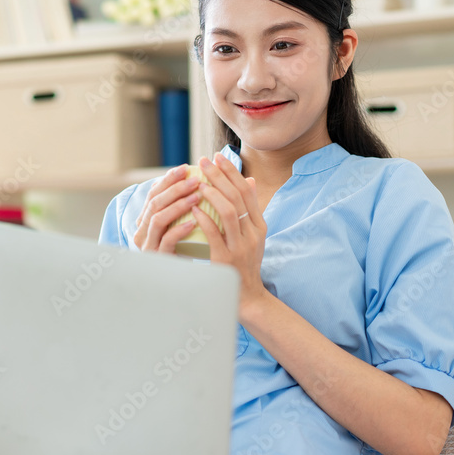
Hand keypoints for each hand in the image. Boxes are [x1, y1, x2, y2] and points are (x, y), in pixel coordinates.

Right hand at [132, 164, 202, 253]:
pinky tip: (193, 223)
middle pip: (155, 203)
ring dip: (178, 205)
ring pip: (157, 219)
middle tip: (196, 179)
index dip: (168, 180)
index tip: (186, 168)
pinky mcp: (158, 258)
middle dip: (175, 189)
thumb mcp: (178, 226)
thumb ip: (181, 207)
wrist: (179, 281)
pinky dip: (178, 230)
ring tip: (197, 196)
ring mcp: (148, 245)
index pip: (154, 194)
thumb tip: (199, 179)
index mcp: (145, 220)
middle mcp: (142, 231)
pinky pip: (166, 241)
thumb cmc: (181, 250)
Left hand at [191, 153, 268, 311]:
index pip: (247, 192)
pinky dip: (204, 218)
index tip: (218, 157)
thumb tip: (250, 181)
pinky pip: (215, 234)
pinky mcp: (226, 259)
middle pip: (238, 197)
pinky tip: (193, 207)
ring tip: (199, 182)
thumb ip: (251, 210)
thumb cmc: (246, 264)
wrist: (248, 297)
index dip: (232, 172)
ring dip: (213, 194)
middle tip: (204, 161)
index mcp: (259, 225)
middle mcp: (253, 234)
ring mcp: (240, 246)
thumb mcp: (254, 236)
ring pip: (229, 212)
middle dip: (220, 176)